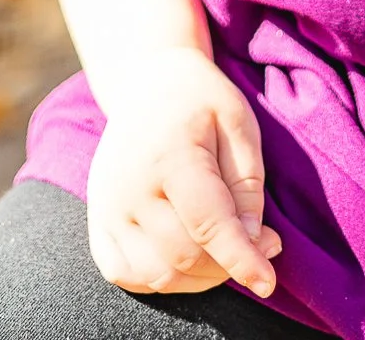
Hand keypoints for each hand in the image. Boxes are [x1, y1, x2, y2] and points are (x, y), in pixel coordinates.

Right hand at [86, 46, 282, 296]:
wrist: (147, 82)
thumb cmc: (201, 101)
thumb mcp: (239, 125)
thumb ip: (248, 186)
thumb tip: (254, 244)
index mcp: (169, 157)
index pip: (208, 225)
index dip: (241, 259)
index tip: (267, 282)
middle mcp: (129, 188)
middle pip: (184, 256)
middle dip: (228, 264)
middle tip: (261, 243)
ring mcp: (106, 209)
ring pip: (157, 275)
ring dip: (199, 278)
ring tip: (224, 249)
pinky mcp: (97, 222)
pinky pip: (126, 274)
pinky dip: (161, 279)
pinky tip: (187, 257)